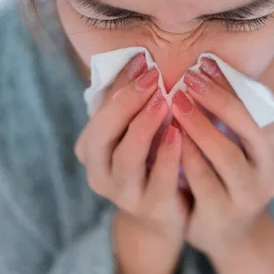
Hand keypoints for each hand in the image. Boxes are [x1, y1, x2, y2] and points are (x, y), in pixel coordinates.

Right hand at [74, 53, 187, 273]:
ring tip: (164, 101)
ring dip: (145, 126)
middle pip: (104, 134)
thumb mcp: (136, 131)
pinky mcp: (153, 208)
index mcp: (92, 149)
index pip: (99, 113)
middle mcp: (100, 173)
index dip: (120, 85)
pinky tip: (181, 134)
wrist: (162, 215)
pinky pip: (160, 181)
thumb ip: (134, 102)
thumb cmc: (150, 161)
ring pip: (127, 158)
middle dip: (128, 103)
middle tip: (153, 78)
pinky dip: (169, 156)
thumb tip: (142, 58)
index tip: (144, 60)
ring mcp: (124, 194)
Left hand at [171, 58, 273, 259]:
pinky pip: (202, 180)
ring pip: (226, 156)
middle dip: (219, 100)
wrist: (227, 232)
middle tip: (189, 79)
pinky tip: (167, 134)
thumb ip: (242, 116)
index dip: (234, 86)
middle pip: (252, 128)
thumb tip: (221, 69)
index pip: (262, 110)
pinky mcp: (221, 216)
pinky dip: (185, 154)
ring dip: (199, 124)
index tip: (207, 64)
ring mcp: (249, 198)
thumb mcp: (245, 148)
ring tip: (174, 100)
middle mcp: (271, 175)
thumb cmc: (231, 176)